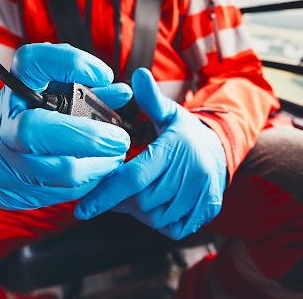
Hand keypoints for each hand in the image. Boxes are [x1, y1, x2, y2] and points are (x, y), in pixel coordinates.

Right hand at [0, 43, 131, 209]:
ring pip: (63, 171)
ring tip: (116, 155)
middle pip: (40, 131)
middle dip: (90, 137)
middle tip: (120, 139)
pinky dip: (92, 181)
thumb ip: (87, 91)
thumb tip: (124, 92)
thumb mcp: (49, 94)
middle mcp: (7, 123)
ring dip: (101, 165)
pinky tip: (100, 170)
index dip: (72, 64)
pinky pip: (67, 192)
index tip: (105, 75)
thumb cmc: (27, 117)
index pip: (34, 63)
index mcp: (16, 89)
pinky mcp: (20, 191)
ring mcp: (10, 160)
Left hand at [75, 68, 226, 239]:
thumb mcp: (169, 113)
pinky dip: (159, 223)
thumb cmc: (184, 132)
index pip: (135, 176)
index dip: (106, 194)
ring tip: (137, 196)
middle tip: (116, 192)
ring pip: (156, 217)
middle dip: (122, 201)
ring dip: (139, 212)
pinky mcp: (208, 209)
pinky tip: (157, 206)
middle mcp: (191, 172)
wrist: (221, 149)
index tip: (82, 209)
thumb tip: (138, 75)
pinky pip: (174, 228)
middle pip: (142, 200)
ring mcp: (202, 193)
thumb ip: (151, 99)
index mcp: (175, 148)